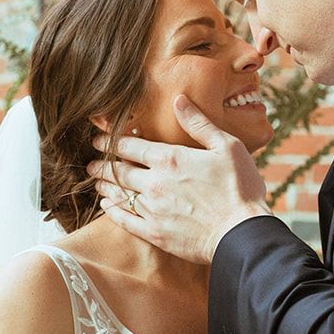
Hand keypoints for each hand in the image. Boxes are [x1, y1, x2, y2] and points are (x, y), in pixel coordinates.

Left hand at [88, 96, 271, 262]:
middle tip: (91, 164)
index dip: (111, 142)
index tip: (98, 140)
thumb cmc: (240, 188)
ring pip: (119, 195)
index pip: (130, 146)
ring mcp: (153, 210)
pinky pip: (126, 221)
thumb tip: (178, 100)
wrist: (242, 233)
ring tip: (96, 183)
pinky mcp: (156, 233)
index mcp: (170, 159)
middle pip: (119, 171)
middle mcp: (155, 183)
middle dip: (102, 165)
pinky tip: (107, 207)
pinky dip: (113, 212)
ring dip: (105, 187)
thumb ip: (198, 123)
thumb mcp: (227, 147)